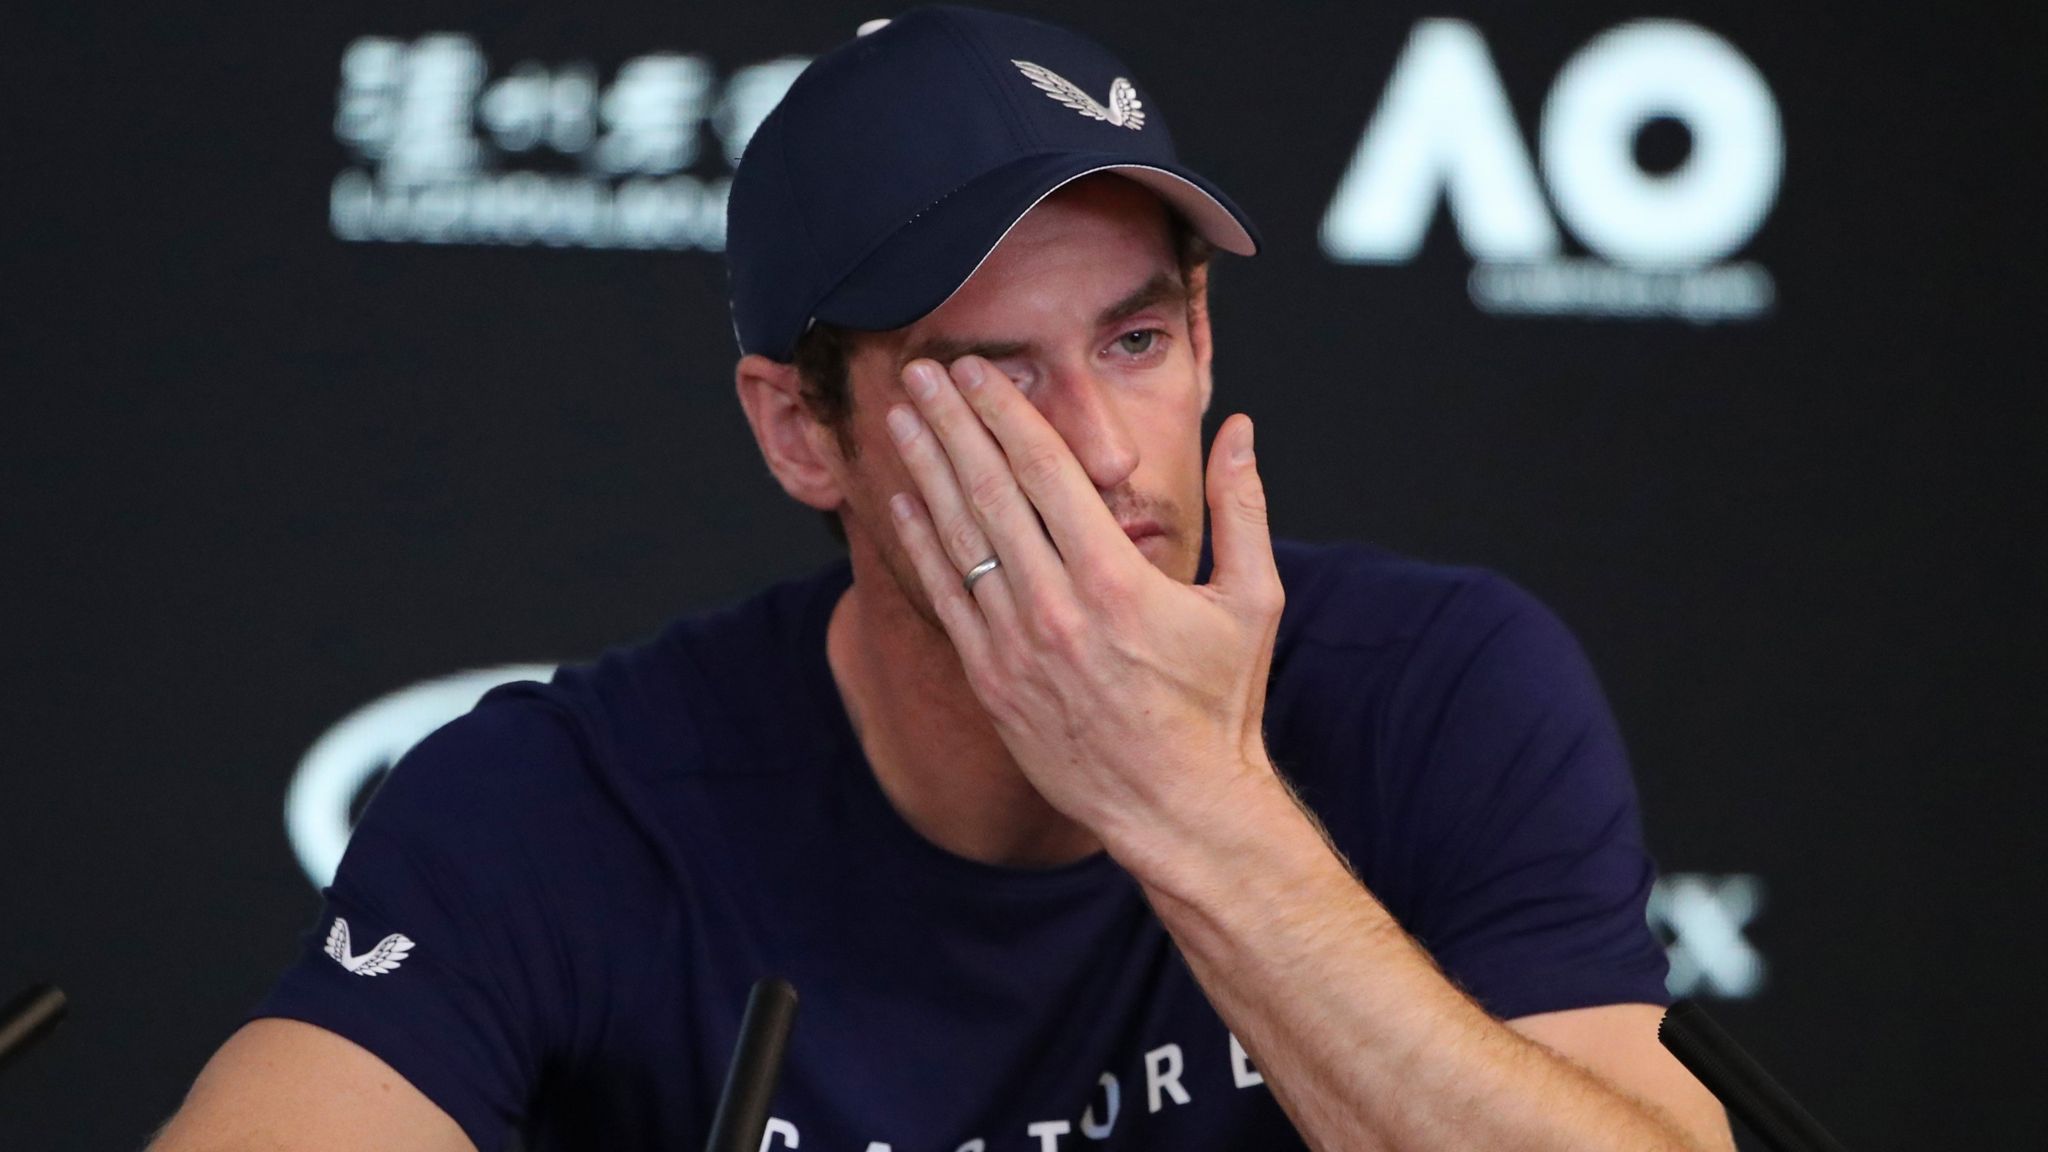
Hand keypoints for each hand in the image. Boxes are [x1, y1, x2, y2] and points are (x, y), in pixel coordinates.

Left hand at [884, 355, 1285, 862]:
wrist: (1179, 808)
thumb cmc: (1219, 707)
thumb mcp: (1252, 601)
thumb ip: (1243, 508)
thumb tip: (1241, 429)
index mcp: (1118, 580)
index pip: (1046, 472)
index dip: (1005, 413)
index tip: (976, 371)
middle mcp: (1057, 608)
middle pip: (989, 492)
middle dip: (952, 424)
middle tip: (921, 375)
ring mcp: (1017, 647)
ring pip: (959, 539)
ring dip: (926, 472)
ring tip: (902, 420)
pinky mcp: (993, 682)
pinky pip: (948, 598)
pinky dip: (923, 545)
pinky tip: (905, 502)